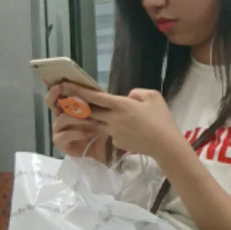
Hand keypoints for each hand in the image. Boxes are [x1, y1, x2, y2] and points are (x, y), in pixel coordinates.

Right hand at [45, 82, 109, 160]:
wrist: (104, 150)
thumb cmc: (101, 130)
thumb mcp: (100, 114)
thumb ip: (94, 103)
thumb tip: (95, 89)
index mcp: (68, 108)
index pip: (57, 94)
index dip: (55, 88)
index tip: (61, 82)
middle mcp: (60, 117)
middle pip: (51, 103)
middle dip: (55, 95)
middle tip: (63, 90)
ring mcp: (59, 130)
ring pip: (61, 119)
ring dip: (77, 118)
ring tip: (93, 120)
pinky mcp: (61, 143)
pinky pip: (65, 135)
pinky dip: (78, 133)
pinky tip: (90, 132)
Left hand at [71, 87, 187, 168]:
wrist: (165, 146)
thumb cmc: (162, 119)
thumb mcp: (153, 97)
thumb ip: (136, 93)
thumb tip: (127, 97)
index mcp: (121, 105)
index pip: (94, 96)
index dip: (78, 90)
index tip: (65, 84)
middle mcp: (112, 118)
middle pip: (90, 110)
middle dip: (79, 104)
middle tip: (69, 98)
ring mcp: (113, 132)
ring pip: (96, 122)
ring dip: (92, 118)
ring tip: (91, 113)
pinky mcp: (116, 142)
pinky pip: (109, 132)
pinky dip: (111, 129)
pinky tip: (123, 130)